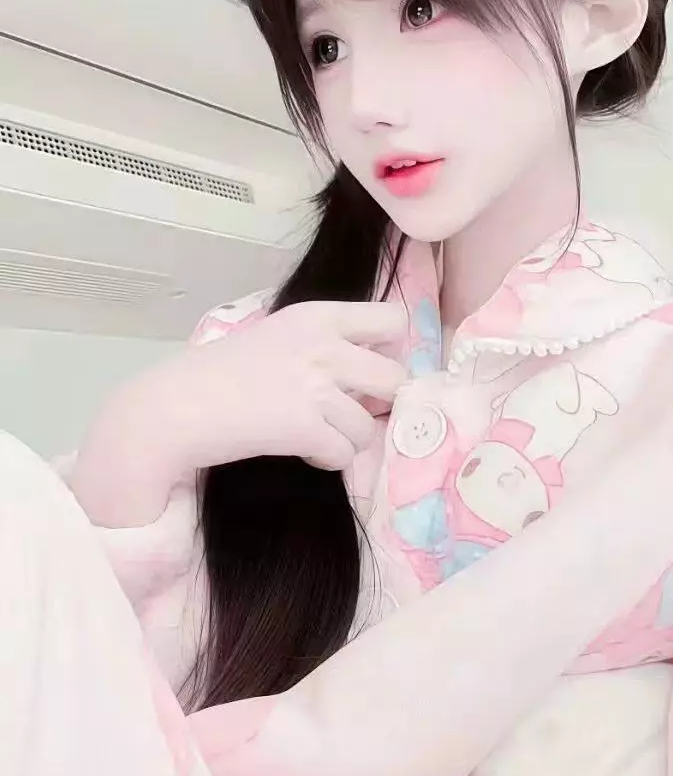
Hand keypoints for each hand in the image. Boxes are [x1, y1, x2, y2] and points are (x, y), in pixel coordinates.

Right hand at [153, 300, 408, 473]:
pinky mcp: (305, 427)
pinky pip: (345, 454)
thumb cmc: (221, 373)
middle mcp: (324, 346)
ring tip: (316, 434)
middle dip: (379, 402)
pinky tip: (304, 451)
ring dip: (347, 438)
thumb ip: (324, 343)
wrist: (175, 407)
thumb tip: (372, 369)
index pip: (392, 318)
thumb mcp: (279, 336)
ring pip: (368, 426)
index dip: (391, 348)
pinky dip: (328, 460)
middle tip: (352, 410)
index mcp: (317, 315)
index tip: (372, 367)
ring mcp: (316, 387)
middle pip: (395, 377)